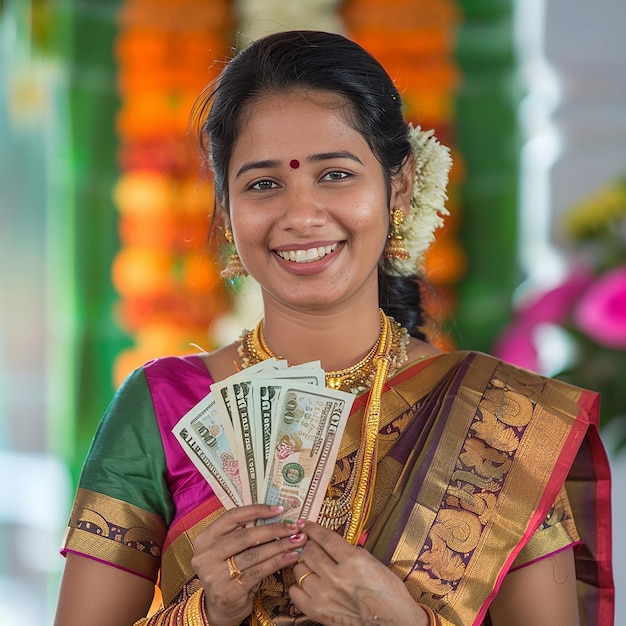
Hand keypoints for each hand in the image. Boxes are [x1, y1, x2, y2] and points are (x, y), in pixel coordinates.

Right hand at [191, 504, 305, 625]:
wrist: (220, 608)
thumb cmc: (228, 571)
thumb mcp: (227, 550)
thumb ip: (241, 533)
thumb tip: (275, 515)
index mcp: (205, 538)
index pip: (232, 516)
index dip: (257, 510)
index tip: (279, 509)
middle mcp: (206, 555)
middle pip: (246, 536)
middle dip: (274, 529)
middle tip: (293, 527)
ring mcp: (216, 575)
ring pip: (255, 554)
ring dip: (280, 546)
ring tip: (297, 541)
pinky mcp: (229, 591)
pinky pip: (259, 571)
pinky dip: (278, 562)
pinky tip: (290, 557)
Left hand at [289, 522, 425, 625]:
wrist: (393, 623)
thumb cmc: (388, 594)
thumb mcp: (374, 563)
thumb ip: (351, 551)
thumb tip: (332, 543)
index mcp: (353, 561)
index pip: (324, 537)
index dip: (311, 528)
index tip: (304, 523)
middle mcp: (337, 577)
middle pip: (309, 551)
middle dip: (308, 545)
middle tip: (311, 545)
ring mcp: (325, 596)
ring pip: (300, 570)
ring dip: (304, 565)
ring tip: (312, 566)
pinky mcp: (319, 612)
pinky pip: (295, 593)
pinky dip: (298, 586)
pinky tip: (307, 583)